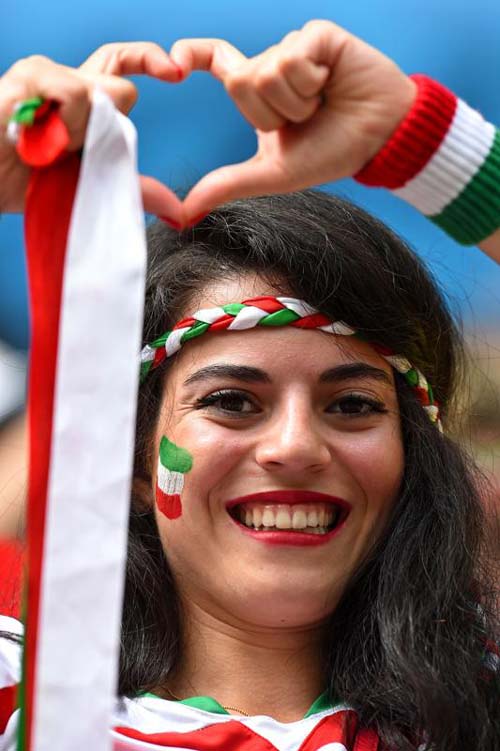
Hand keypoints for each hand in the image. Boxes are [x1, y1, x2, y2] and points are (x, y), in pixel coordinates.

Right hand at [0, 42, 184, 221]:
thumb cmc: (30, 185)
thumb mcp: (91, 186)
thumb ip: (131, 186)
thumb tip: (175, 211)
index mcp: (79, 102)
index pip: (120, 63)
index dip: (150, 60)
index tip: (177, 72)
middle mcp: (63, 82)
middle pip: (122, 87)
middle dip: (111, 129)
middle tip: (76, 153)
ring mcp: (45, 75)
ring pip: (102, 93)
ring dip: (86, 133)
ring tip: (51, 149)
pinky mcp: (29, 77)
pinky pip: (76, 92)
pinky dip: (70, 122)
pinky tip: (43, 138)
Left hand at [170, 20, 416, 223]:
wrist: (380, 138)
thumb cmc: (331, 152)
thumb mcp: (274, 174)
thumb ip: (228, 186)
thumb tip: (184, 215)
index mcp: (258, 91)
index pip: (216, 60)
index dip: (192, 55)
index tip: (172, 66)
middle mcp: (272, 63)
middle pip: (239, 80)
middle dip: (272, 114)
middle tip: (303, 118)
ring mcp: (294, 46)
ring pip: (266, 71)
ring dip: (296, 103)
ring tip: (321, 103)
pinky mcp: (317, 35)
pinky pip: (293, 59)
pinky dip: (312, 84)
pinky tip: (332, 84)